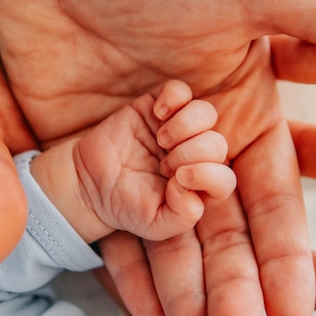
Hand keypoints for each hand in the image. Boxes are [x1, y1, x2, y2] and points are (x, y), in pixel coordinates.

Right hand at [74, 81, 234, 241]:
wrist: (91, 184)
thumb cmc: (126, 206)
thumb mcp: (156, 225)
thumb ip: (183, 216)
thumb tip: (192, 186)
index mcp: (199, 185)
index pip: (224, 178)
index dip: (207, 176)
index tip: (175, 179)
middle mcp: (193, 155)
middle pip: (217, 143)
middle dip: (192, 154)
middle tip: (164, 165)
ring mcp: (178, 129)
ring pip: (206, 113)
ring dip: (186, 126)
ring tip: (162, 140)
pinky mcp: (157, 107)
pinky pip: (180, 90)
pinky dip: (173, 99)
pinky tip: (157, 114)